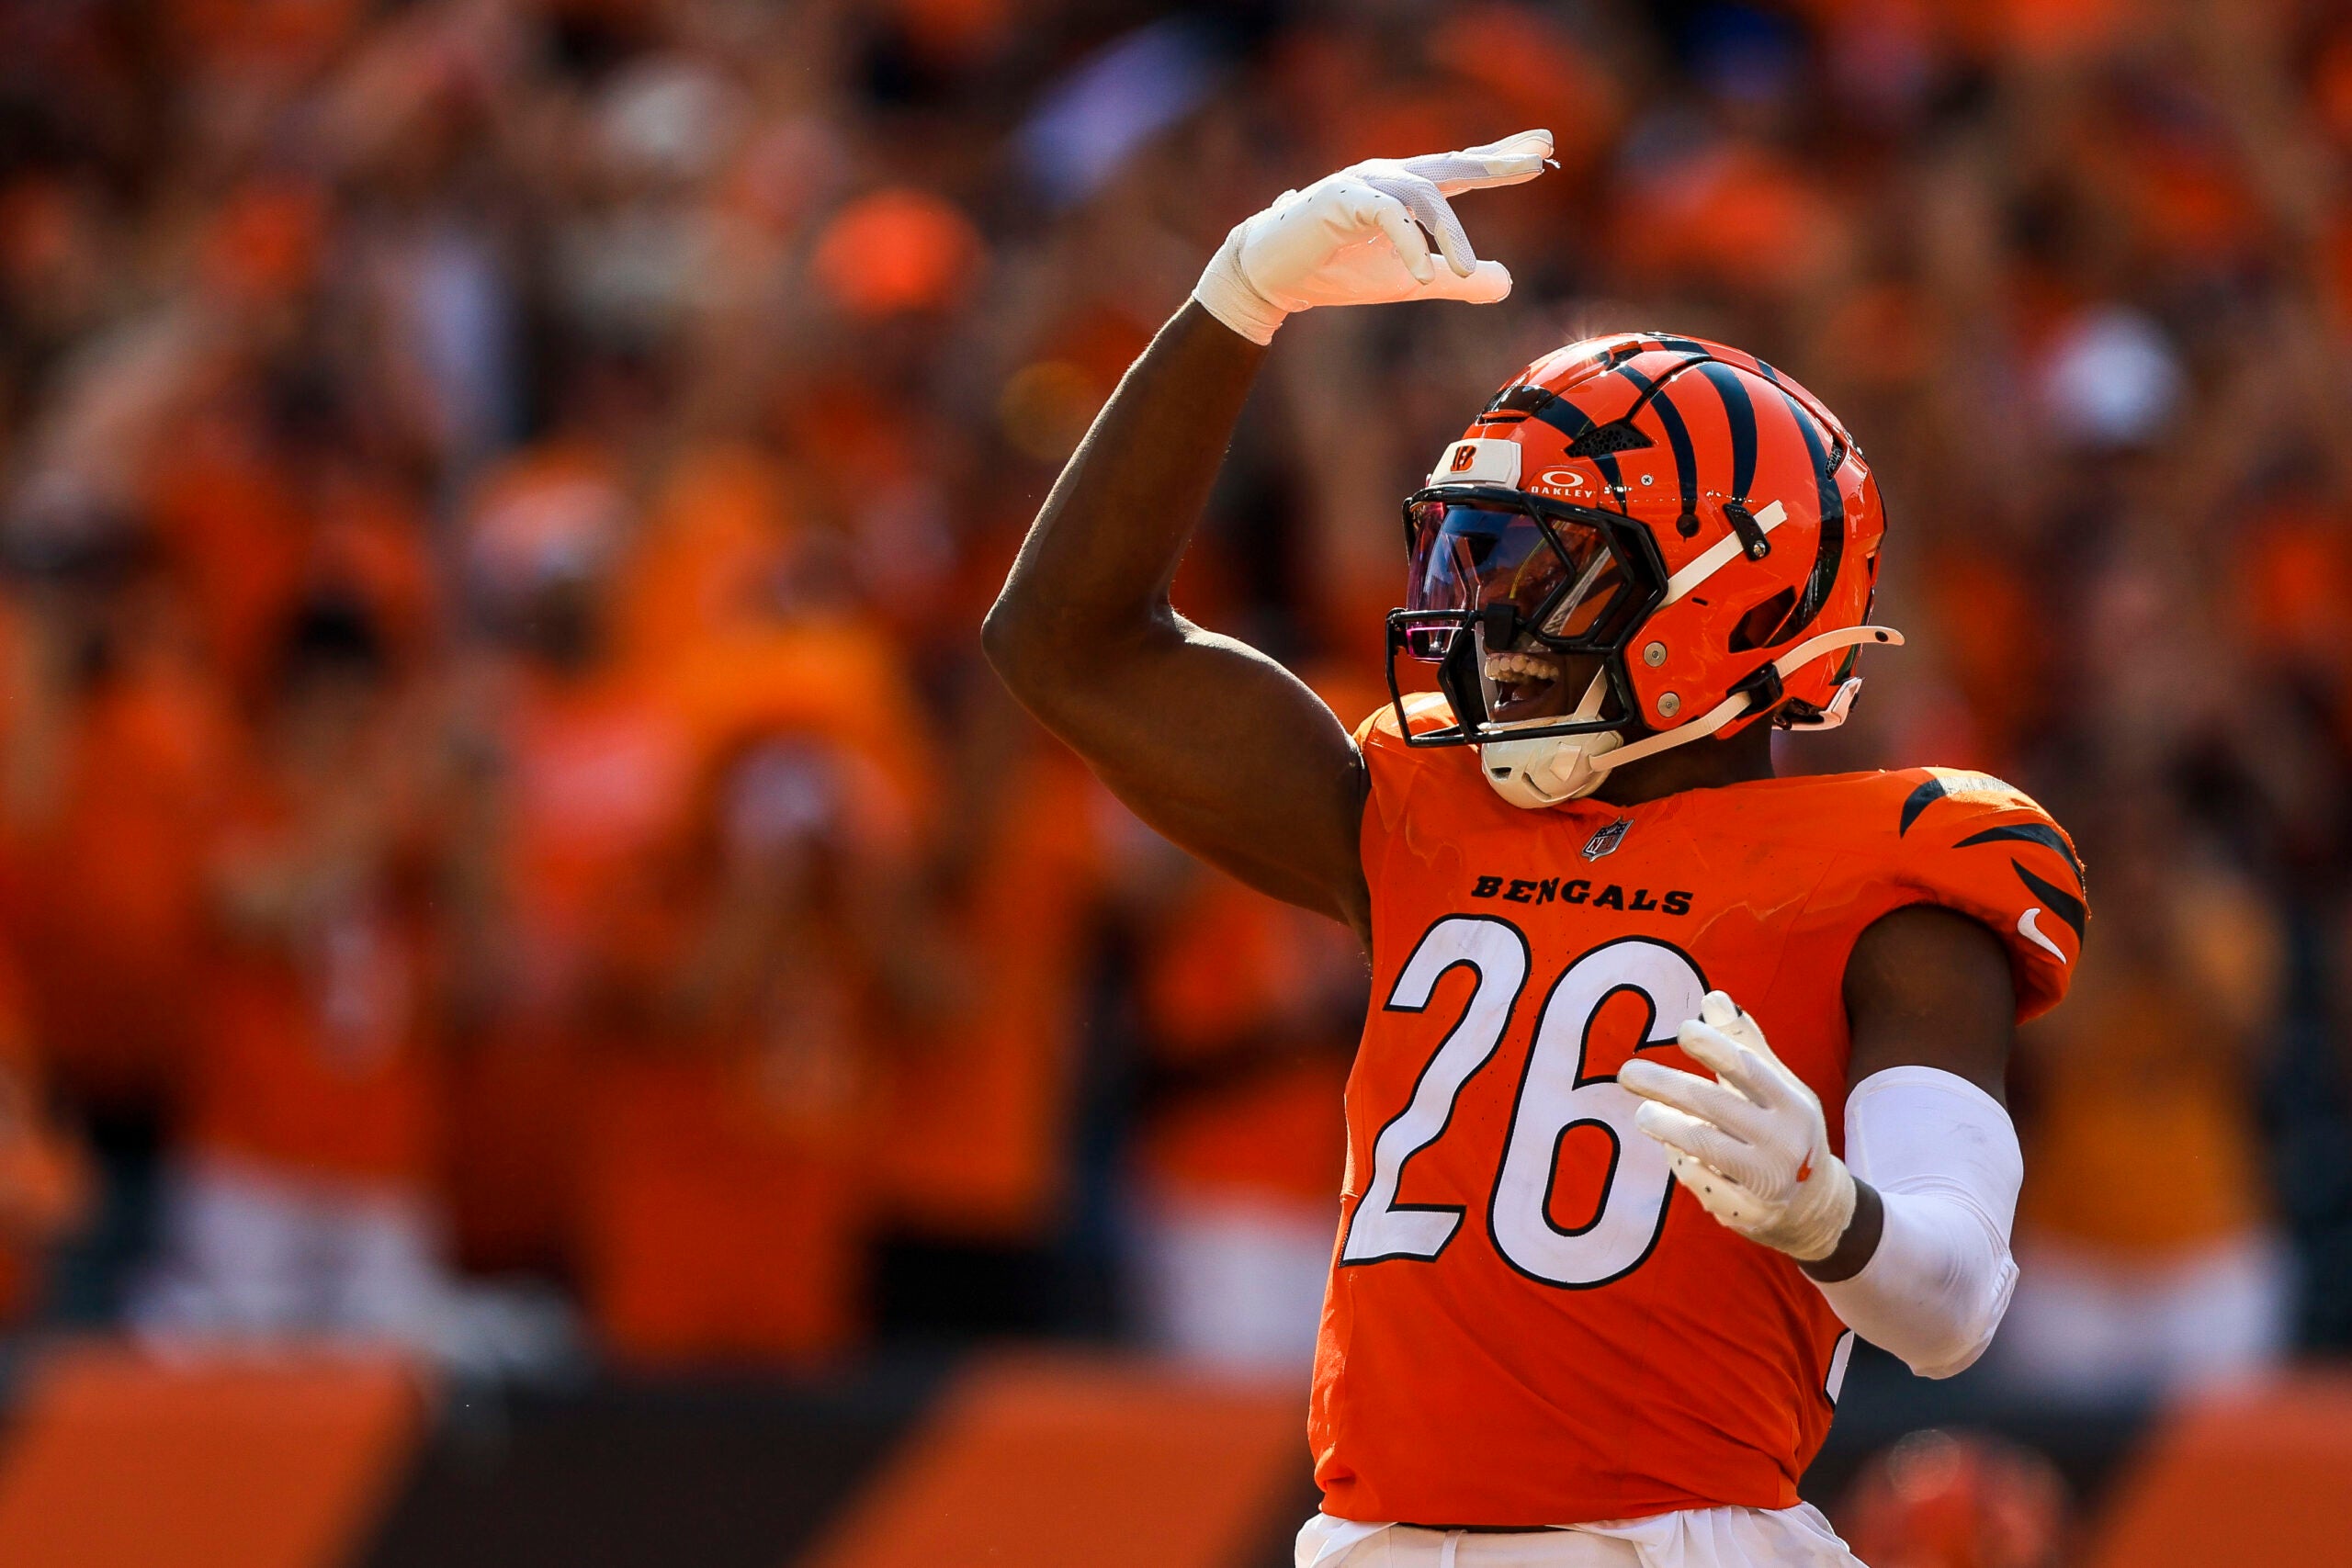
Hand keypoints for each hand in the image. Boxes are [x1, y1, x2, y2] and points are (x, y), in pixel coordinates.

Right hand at [1192, 130, 1554, 343]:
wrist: (1273, 278)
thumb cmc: (1339, 272)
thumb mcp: (1408, 280)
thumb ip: (1455, 278)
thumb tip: (1507, 282)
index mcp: (1408, 190)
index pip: (1463, 170)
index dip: (1502, 161)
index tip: (1546, 153)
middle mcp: (1390, 177)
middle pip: (1452, 164)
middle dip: (1495, 162)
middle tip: (1539, 159)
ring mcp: (1365, 182)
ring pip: (1422, 194)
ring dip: (1450, 234)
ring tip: (1466, 274)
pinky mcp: (1340, 199)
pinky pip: (1385, 214)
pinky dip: (1407, 244)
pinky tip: (1421, 277)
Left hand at [1618, 990, 1856, 1262]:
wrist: (1815, 1205)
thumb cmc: (1785, 1129)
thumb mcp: (1777, 1087)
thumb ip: (1744, 1045)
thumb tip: (1713, 998)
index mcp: (1793, 1104)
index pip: (1749, 1069)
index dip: (1715, 1047)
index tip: (1683, 1030)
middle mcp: (1784, 1142)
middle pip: (1715, 1106)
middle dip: (1666, 1086)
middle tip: (1627, 1072)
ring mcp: (1768, 1181)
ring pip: (1704, 1147)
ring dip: (1666, 1126)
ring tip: (1644, 1113)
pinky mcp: (1748, 1214)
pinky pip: (1701, 1184)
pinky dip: (1682, 1164)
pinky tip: (1672, 1151)